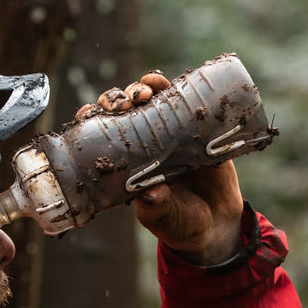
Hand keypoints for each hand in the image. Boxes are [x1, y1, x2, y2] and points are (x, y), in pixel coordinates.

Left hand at [80, 73, 244, 264]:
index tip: (89, 114)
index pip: (98, 134)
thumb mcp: (163, 218)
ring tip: (145, 92)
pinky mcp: (193, 128)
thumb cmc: (180, 223)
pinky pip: (180, 101)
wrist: (218, 223)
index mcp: (123, 163)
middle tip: (125, 104)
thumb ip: (156, 207)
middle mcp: (141, 143)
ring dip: (140, 89)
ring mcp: (167, 133)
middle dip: (117, 99)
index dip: (90, 119)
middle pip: (120, 109)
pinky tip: (164, 83)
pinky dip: (170, 87)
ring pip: (147, 99)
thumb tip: (151, 194)